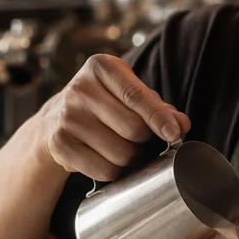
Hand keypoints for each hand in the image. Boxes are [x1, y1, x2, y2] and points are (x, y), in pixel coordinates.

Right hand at [36, 54, 190, 181]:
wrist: (56, 118)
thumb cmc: (104, 104)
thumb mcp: (129, 94)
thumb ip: (157, 106)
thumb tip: (182, 124)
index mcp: (101, 67)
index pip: (136, 95)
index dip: (158, 117)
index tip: (174, 133)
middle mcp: (80, 88)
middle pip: (133, 128)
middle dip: (142, 138)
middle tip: (134, 135)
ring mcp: (67, 117)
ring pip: (121, 153)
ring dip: (128, 157)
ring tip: (118, 145)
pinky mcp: (59, 143)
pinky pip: (104, 170)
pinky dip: (113, 171)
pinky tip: (105, 158)